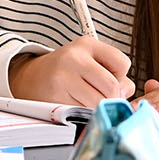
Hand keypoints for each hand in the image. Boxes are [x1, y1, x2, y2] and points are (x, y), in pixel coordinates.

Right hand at [9, 35, 132, 106]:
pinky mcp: (55, 99)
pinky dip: (83, 114)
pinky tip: (74, 104)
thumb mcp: (89, 61)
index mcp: (86, 45)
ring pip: (98, 103)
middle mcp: (73, 59)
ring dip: (97, 107)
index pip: (122, 64)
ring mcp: (62, 79)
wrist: (31, 78)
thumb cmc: (66, 70)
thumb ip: (114, 73)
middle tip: (101, 96)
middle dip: (111, 97)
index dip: (120, 77)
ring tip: (85, 99)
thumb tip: (126, 92)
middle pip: (112, 87)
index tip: (110, 79)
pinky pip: (83, 114)